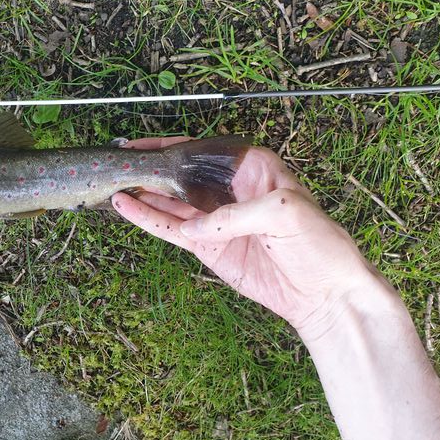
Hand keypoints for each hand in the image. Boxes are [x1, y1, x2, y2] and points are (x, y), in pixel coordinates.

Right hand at [112, 141, 382, 339]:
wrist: (325, 293)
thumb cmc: (319, 245)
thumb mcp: (285, 214)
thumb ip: (235, 215)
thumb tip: (196, 228)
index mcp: (253, 168)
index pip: (203, 150)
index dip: (171, 146)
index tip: (142, 146)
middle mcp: (229, 190)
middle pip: (181, 174)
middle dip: (151, 169)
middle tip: (119, 164)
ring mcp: (215, 220)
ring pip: (170, 201)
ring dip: (143, 194)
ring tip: (114, 183)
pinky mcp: (207, 247)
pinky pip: (172, 230)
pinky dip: (148, 220)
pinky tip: (126, 208)